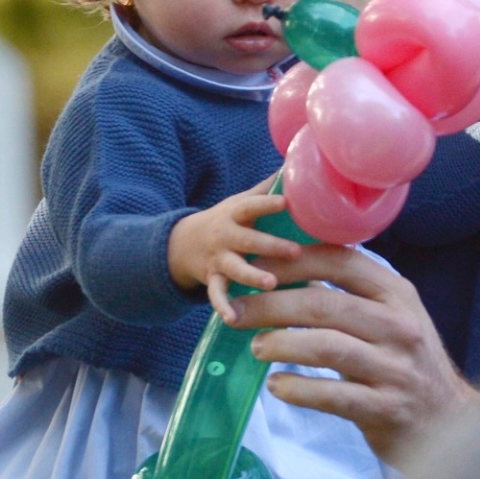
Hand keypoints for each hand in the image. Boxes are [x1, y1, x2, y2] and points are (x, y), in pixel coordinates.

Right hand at [167, 177, 300, 320]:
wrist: (185, 243)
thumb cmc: (229, 219)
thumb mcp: (243, 200)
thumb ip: (268, 186)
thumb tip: (294, 159)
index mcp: (236, 214)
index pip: (252, 206)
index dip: (267, 204)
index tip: (286, 202)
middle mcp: (226, 236)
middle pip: (248, 240)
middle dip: (270, 246)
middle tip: (295, 251)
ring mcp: (218, 259)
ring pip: (235, 269)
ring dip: (252, 276)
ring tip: (271, 284)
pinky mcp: (212, 280)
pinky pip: (217, 296)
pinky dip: (223, 307)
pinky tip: (232, 318)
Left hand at [228, 246, 478, 463]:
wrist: (449, 419)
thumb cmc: (410, 363)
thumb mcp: (395, 318)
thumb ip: (355, 295)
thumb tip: (293, 268)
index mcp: (399, 296)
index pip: (342, 263)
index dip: (294, 262)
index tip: (257, 268)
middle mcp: (400, 327)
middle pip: (323, 306)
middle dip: (270, 305)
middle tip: (236, 311)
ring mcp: (394, 369)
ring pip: (324, 347)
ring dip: (279, 344)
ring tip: (256, 347)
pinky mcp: (384, 408)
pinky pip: (330, 395)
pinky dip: (296, 389)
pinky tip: (277, 386)